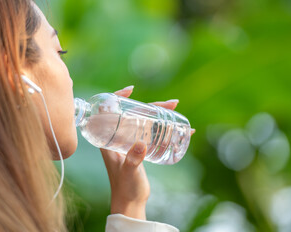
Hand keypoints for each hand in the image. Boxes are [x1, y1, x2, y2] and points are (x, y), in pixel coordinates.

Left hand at [100, 86, 194, 219]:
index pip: (111, 111)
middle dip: (153, 105)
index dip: (119, 97)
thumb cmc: (124, 187)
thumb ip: (133, 159)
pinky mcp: (141, 149)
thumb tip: (142, 144)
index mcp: (108, 139)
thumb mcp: (129, 171)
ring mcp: (131, 142)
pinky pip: (153, 133)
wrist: (130, 202)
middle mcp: (119, 137)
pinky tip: (182, 129)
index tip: (132, 90)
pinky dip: (166, 129)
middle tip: (172, 103)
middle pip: (135, 114)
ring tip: (176, 109)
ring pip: (145, 121)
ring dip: (161, 114)